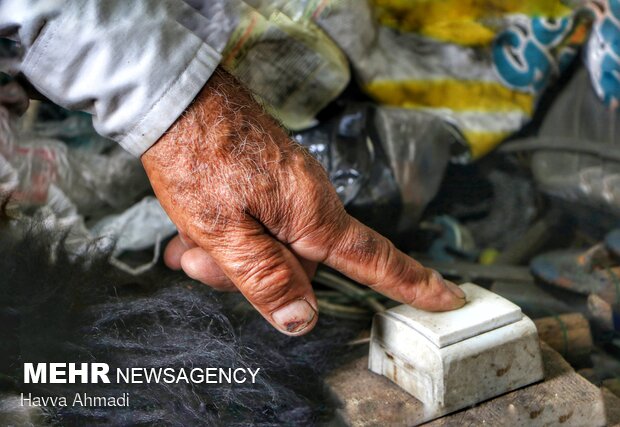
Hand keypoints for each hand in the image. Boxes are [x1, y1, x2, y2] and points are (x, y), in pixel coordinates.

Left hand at [142, 68, 464, 335]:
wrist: (178, 98)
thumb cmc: (198, 157)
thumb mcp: (223, 231)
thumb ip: (265, 279)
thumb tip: (303, 320)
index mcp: (311, 214)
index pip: (373, 260)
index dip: (412, 284)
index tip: (448, 297)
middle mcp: (309, 200)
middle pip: (297, 266)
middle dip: (250, 275)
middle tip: (201, 259)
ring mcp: (289, 188)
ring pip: (270, 247)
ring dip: (230, 254)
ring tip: (192, 239)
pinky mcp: (269, 181)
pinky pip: (257, 224)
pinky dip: (227, 234)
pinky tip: (194, 231)